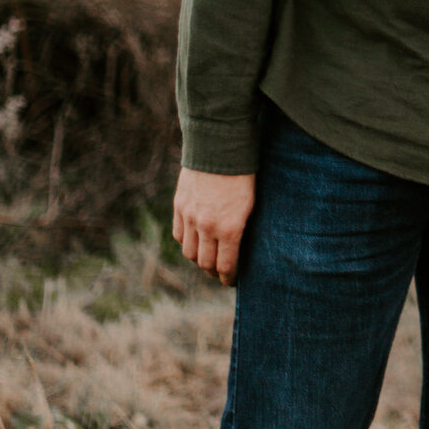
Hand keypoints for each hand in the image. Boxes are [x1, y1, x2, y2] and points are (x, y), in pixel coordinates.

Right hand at [172, 167, 254, 286]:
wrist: (220, 147)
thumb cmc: (243, 176)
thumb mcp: (249, 205)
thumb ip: (239, 229)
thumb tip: (237, 249)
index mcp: (230, 228)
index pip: (226, 265)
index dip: (228, 278)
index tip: (232, 281)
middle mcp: (207, 226)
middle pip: (205, 263)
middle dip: (214, 272)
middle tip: (220, 273)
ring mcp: (190, 217)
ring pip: (189, 252)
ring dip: (199, 259)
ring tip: (207, 259)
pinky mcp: (179, 206)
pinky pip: (179, 235)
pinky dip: (187, 243)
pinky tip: (195, 242)